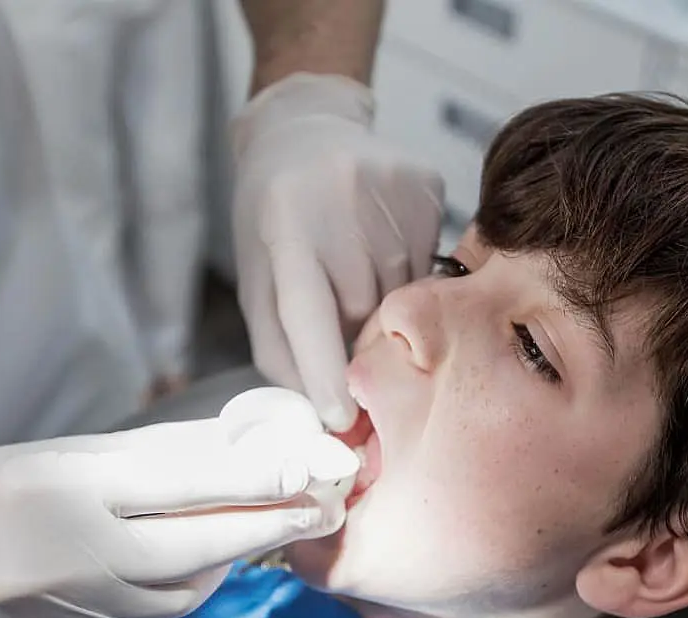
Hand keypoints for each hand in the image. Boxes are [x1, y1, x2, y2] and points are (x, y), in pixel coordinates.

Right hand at [0, 388, 358, 617]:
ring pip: (181, 594)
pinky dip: (177, 592)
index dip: (261, 480)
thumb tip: (236, 453)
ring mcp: (70, 615)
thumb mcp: (55, 458)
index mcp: (64, 489)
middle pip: (198, 546)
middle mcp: (72, 556)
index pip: (185, 483)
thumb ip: (147, 461)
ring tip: (250, 528)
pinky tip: (182, 567)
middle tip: (319, 505)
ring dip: (222, 562)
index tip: (315, 470)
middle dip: (268, 526)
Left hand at [232, 73, 443, 430]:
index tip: (340, 416)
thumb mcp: (257, 280)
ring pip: (405, 294)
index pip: (309, 312)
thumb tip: (320, 411)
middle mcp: (340, 203)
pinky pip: (430, 263)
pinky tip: (380, 242)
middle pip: (365, 312)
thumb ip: (280, 349)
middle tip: (340, 316)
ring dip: (384, 304)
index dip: (325, 369)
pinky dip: (407, 273)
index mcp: (286, 228)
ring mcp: (392, 191)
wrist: (305, 130)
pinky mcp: (428, 186)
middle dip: (355, 334)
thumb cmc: (273, 219)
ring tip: (356, 270)